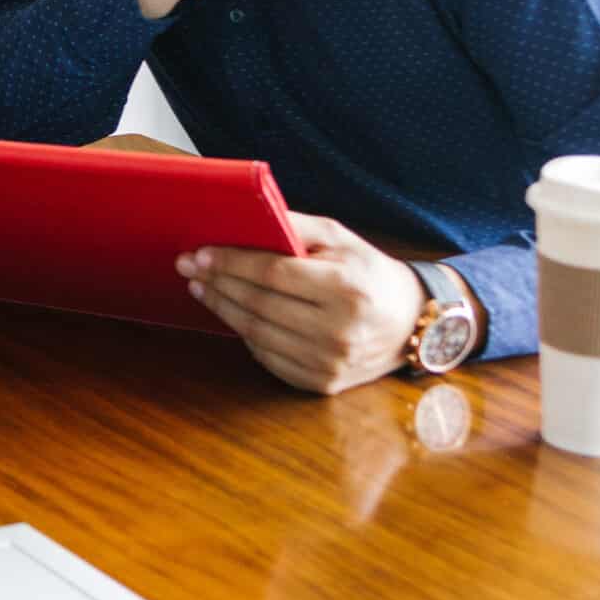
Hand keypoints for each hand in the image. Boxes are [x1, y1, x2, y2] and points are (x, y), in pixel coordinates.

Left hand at [177, 213, 424, 393]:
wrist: (411, 322)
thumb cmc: (369, 273)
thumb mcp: (340, 238)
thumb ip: (294, 226)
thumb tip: (245, 217)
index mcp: (347, 289)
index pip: (274, 274)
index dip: (232, 264)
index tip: (199, 254)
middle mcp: (339, 330)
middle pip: (260, 305)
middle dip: (218, 283)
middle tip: (188, 268)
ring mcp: (330, 362)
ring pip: (257, 334)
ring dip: (223, 309)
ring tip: (202, 288)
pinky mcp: (322, 383)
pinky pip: (269, 358)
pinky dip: (245, 335)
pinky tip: (232, 314)